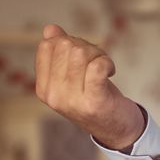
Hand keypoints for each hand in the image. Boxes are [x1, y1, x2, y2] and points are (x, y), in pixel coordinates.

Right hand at [34, 24, 144, 148]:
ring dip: (99, 54)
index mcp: (44, 89)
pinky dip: (107, 62)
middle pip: (66, 46)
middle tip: (98, 62)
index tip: (83, 57)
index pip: (47, 46)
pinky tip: (111, 71)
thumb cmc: (95, 99)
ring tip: (105, 67)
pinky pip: (97, 67)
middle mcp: (54, 96)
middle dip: (87, 47)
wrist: (116, 130)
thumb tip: (50, 30)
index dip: (68, 42)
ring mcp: (73, 100)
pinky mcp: (94, 101)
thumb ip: (60, 54)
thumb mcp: (73, 78)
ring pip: (81, 53)